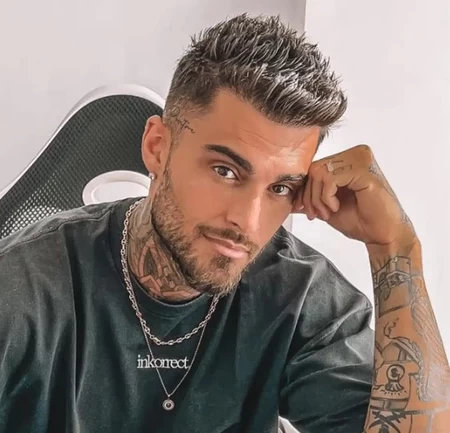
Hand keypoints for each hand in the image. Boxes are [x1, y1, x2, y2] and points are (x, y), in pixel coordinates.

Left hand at [292, 145, 415, 246]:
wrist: (381, 235)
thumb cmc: (360, 220)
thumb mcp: (326, 206)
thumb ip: (310, 196)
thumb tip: (287, 194)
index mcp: (348, 158)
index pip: (314, 166)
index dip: (305, 190)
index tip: (307, 210)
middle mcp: (355, 154)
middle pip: (314, 168)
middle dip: (310, 196)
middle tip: (318, 214)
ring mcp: (361, 159)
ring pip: (319, 172)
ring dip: (317, 198)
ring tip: (328, 212)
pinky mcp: (364, 170)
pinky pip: (330, 179)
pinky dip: (327, 197)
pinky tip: (337, 207)